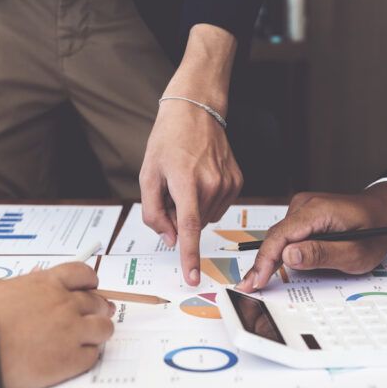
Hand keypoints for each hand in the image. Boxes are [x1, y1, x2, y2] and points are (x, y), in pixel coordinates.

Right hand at [0, 263, 115, 387]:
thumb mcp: (0, 290)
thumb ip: (26, 289)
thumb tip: (34, 288)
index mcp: (46, 284)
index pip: (82, 274)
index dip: (89, 283)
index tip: (89, 289)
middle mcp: (64, 304)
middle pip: (96, 302)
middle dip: (97, 309)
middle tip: (94, 316)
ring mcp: (72, 331)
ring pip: (104, 328)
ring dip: (98, 332)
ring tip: (88, 339)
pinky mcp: (72, 359)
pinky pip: (93, 355)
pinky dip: (86, 356)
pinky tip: (74, 359)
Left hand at [140, 24, 240, 285]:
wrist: (197, 110)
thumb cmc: (169, 139)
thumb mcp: (148, 174)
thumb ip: (154, 212)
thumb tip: (169, 238)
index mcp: (186, 182)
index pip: (188, 228)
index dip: (189, 256)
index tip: (193, 277)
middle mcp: (211, 184)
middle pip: (193, 224)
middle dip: (179, 216)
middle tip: (171, 189)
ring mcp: (228, 183)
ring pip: (206, 217)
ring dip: (193, 208)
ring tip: (186, 179)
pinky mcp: (238, 182)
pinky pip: (218, 207)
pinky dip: (207, 201)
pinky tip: (201, 177)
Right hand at [235, 182, 386, 291]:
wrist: (385, 213)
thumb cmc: (375, 232)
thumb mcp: (355, 253)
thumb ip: (321, 254)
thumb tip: (287, 255)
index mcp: (319, 211)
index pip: (281, 236)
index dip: (265, 261)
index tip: (256, 281)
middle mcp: (306, 204)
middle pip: (275, 236)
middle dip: (262, 263)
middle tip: (248, 287)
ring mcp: (303, 207)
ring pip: (278, 236)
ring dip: (269, 259)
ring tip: (257, 280)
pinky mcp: (303, 214)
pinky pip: (286, 234)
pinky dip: (279, 251)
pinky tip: (272, 267)